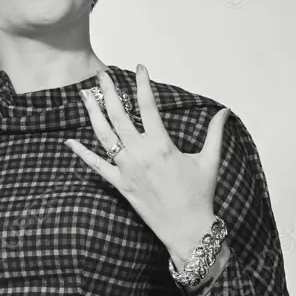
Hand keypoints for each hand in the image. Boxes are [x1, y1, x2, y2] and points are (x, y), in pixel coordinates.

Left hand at [63, 64, 229, 256]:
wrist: (186, 228)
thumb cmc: (200, 195)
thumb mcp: (210, 160)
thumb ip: (215, 133)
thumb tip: (225, 111)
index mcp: (162, 145)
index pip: (149, 106)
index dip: (143, 84)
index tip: (140, 67)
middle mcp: (140, 154)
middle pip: (119, 115)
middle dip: (108, 92)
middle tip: (101, 75)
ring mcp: (127, 169)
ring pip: (104, 135)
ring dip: (93, 113)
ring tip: (84, 95)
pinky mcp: (119, 184)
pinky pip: (96, 166)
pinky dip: (82, 153)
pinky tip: (70, 141)